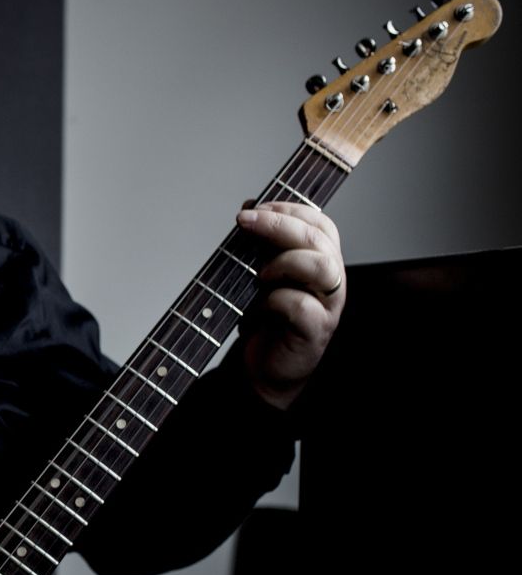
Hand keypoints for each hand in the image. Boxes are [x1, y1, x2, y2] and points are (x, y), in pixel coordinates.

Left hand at [234, 201, 344, 409]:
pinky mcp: (315, 332)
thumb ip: (259, 243)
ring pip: (322, 267)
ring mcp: (327, 306)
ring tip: (259, 273)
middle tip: (244, 221)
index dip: (289, 208)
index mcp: (321, 260)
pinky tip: (259, 308)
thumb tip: (249, 206)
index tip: (255, 208)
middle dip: (278, 224)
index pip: (319, 222)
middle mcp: (330, 279)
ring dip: (285, 261)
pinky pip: (301, 307)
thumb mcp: (258, 273)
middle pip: (319, 238)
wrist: (263, 368)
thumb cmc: (265, 320)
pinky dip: (275, 301)